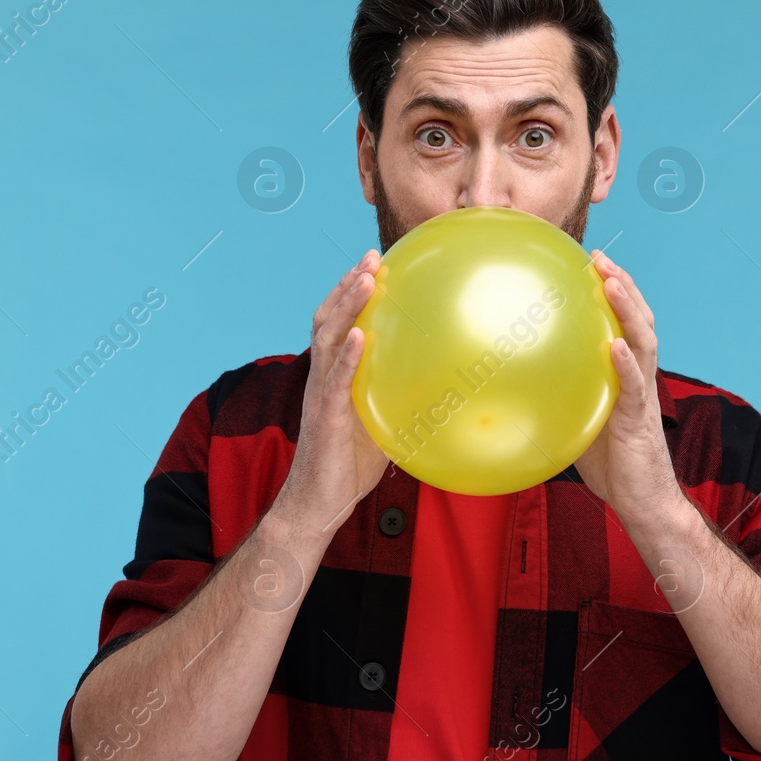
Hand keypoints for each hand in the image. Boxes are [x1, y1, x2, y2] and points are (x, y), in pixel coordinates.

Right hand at [273, 250, 390, 541]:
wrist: (319, 503)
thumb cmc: (349, 467)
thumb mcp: (379, 424)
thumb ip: (397, 399)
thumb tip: (441, 389)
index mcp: (334, 376)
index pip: (340, 324)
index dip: (351, 293)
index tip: (375, 264)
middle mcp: (322, 377)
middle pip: (329, 319)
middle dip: (348, 285)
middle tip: (372, 256)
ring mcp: (321, 395)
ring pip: (328, 340)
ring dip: (346, 307)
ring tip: (366, 280)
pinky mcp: (326, 418)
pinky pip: (336, 382)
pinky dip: (348, 357)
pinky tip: (362, 337)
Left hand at [572, 250, 685, 528]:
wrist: (641, 500)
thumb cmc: (610, 464)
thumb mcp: (577, 421)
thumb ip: (559, 397)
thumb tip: (513, 386)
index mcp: (625, 374)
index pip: (622, 322)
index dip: (611, 291)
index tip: (589, 262)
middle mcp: (639, 376)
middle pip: (637, 319)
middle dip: (621, 284)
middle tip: (599, 257)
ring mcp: (643, 395)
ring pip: (643, 341)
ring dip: (628, 310)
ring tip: (612, 283)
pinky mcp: (640, 419)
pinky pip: (635, 387)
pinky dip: (627, 364)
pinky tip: (616, 345)